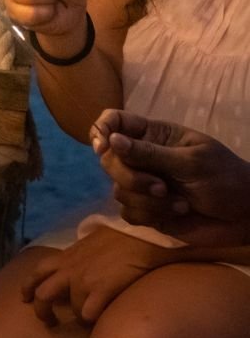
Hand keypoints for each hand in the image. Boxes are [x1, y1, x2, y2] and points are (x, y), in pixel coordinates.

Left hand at [22, 226, 163, 325]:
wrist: (138, 236)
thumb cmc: (116, 238)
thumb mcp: (87, 245)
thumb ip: (76, 258)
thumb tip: (73, 267)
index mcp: (66, 256)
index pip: (38, 271)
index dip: (28, 286)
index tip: (25, 298)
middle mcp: (70, 269)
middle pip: (43, 294)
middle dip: (42, 310)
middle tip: (48, 320)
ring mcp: (84, 280)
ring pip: (72, 309)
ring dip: (80, 316)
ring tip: (89, 316)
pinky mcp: (101, 290)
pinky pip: (89, 314)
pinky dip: (93, 319)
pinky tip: (101, 314)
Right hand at [92, 109, 249, 243]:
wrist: (246, 216)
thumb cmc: (224, 178)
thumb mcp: (191, 161)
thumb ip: (151, 153)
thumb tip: (112, 141)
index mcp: (152, 135)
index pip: (114, 121)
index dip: (102, 129)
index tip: (104, 147)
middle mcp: (142, 157)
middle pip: (109, 160)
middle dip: (130, 177)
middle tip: (160, 186)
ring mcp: (143, 184)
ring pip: (118, 189)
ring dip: (147, 200)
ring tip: (179, 202)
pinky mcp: (148, 211)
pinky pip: (128, 212)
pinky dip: (149, 215)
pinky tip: (176, 213)